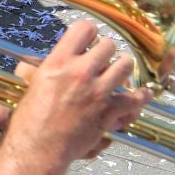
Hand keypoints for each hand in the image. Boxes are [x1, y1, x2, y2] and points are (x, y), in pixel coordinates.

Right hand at [5, 21, 149, 165]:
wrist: (38, 145)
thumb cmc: (30, 116)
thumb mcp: (32, 80)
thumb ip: (45, 65)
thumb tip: (51, 59)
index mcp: (58, 61)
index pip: (84, 29)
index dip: (89, 31)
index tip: (90, 38)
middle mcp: (80, 72)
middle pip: (108, 46)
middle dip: (107, 50)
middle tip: (104, 57)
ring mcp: (97, 92)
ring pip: (125, 65)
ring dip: (123, 66)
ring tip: (121, 68)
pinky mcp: (108, 112)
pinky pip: (134, 99)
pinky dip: (141, 96)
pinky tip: (144, 94)